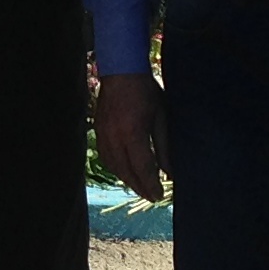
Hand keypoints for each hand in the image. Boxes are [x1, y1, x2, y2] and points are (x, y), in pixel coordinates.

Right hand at [95, 71, 164, 199]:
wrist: (121, 71)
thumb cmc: (146, 92)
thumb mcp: (161, 118)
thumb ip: (164, 147)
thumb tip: (170, 172)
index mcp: (133, 134)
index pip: (143, 168)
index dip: (151, 185)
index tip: (160, 196)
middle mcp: (115, 137)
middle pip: (126, 172)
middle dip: (140, 187)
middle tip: (152, 197)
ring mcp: (103, 135)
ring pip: (114, 167)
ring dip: (127, 180)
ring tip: (140, 188)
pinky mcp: (97, 131)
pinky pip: (106, 158)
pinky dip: (116, 169)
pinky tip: (125, 172)